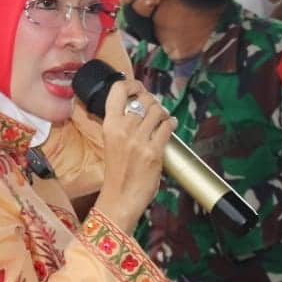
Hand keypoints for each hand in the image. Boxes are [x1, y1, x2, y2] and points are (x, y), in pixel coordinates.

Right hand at [95, 79, 176, 229]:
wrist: (120, 198)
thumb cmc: (116, 172)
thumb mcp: (111, 142)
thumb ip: (120, 125)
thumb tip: (135, 108)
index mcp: (109, 126)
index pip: (117, 91)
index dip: (131, 83)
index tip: (138, 87)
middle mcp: (124, 129)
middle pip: (144, 99)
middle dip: (153, 101)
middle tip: (154, 108)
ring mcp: (139, 140)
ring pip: (158, 111)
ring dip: (163, 113)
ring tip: (163, 118)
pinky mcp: (154, 151)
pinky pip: (167, 127)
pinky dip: (172, 123)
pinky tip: (170, 125)